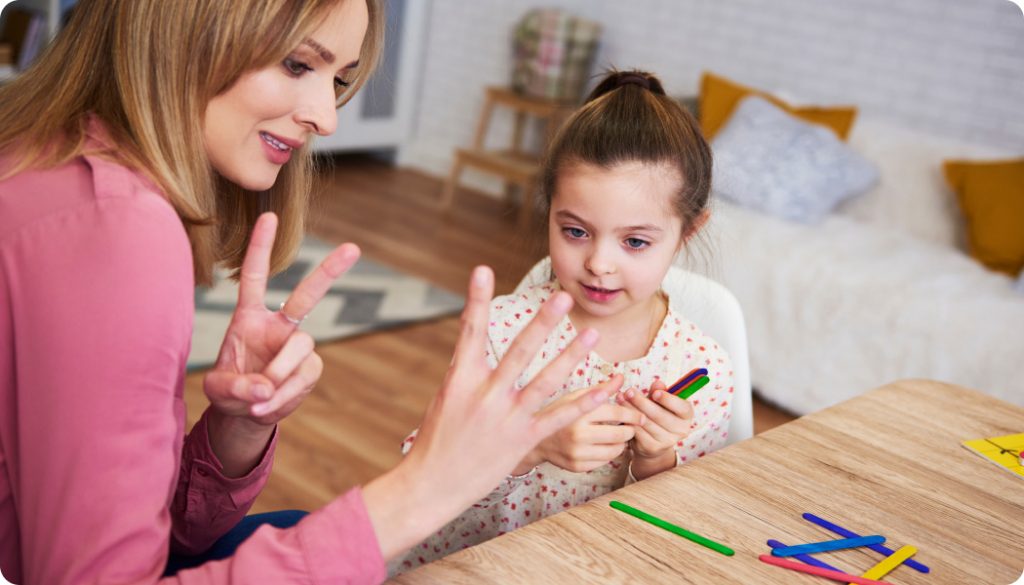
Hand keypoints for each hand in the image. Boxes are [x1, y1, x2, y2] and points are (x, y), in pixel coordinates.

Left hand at [203, 213, 359, 425]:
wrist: (246, 414)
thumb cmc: (229, 391)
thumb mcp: (218, 390)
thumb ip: (236, 386)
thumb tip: (265, 387)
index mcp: (249, 318)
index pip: (255, 277)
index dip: (261, 247)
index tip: (269, 216)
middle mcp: (278, 326)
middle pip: (307, 295)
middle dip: (330, 271)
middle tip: (353, 248)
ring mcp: (297, 347)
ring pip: (301, 347)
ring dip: (280, 372)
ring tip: (259, 399)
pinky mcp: (310, 369)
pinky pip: (304, 377)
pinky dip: (286, 395)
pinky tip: (267, 406)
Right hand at [362, 266, 622, 559]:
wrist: (433, 484)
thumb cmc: (439, 438)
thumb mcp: (447, 397)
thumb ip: (467, 370)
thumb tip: (474, 344)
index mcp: (460, 379)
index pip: (470, 331)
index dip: (476, 300)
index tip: (482, 270)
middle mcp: (485, 395)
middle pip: (518, 352)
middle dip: (542, 323)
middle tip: (561, 297)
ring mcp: (507, 418)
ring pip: (546, 382)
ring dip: (571, 358)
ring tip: (591, 336)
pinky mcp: (523, 439)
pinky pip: (560, 417)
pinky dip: (585, 402)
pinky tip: (605, 389)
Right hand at [513, 388, 643, 473]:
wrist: (534, 440)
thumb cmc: (557, 413)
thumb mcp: (575, 396)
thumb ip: (600, 389)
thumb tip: (622, 377)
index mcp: (578, 412)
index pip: (616, 413)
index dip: (632, 414)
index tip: (641, 415)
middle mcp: (578, 434)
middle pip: (620, 434)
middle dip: (630, 430)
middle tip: (630, 427)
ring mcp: (577, 453)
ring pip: (615, 451)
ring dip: (621, 443)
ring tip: (617, 436)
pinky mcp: (577, 467)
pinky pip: (604, 462)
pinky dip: (608, 453)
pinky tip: (603, 445)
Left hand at [617, 379, 693, 476]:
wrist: (653, 441)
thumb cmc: (658, 414)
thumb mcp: (660, 401)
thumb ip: (659, 392)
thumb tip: (658, 383)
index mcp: (686, 415)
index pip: (682, 407)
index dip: (669, 400)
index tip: (655, 393)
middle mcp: (681, 430)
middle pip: (660, 415)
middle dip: (642, 402)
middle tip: (629, 391)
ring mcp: (667, 441)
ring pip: (647, 423)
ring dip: (631, 409)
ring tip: (621, 398)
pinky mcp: (652, 448)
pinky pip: (638, 432)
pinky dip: (629, 422)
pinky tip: (621, 413)